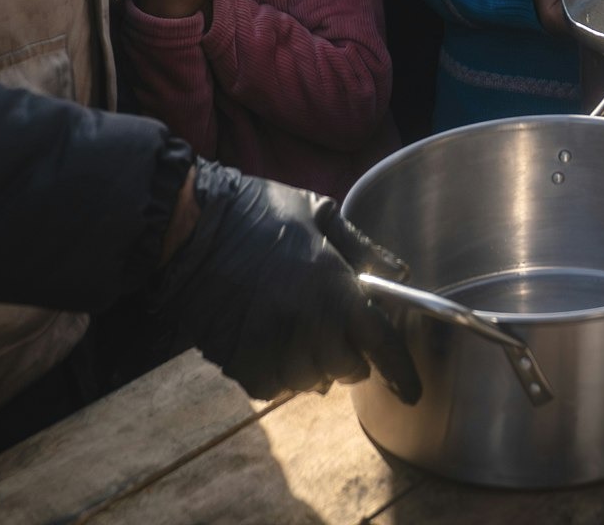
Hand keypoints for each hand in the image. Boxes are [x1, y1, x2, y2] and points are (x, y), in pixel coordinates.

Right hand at [158, 162, 419, 402]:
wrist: (191, 228)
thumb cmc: (260, 211)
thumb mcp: (319, 213)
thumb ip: (362, 248)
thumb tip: (400, 273)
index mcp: (335, 287)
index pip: (381, 343)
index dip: (401, 372)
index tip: (412, 391)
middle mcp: (309, 325)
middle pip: (348, 368)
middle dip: (351, 357)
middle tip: (338, 334)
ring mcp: (274, 348)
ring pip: (311, 381)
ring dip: (314, 366)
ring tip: (301, 338)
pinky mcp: (241, 363)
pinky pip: (273, 386)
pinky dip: (279, 374)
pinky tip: (273, 346)